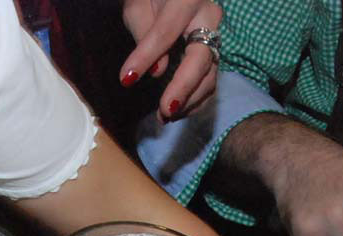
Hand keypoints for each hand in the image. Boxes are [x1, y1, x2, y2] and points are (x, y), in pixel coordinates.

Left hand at [119, 0, 220, 119]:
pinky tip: (176, 111)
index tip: (127, 80)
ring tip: (165, 116)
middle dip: (184, 88)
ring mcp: (215, 35)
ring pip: (210, 74)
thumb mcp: (139, 6)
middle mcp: (208, 17)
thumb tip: (157, 72)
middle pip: (201, 59)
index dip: (146, 57)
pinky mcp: (215, 52)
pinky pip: (210, 80)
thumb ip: (145, 34)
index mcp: (187, 0)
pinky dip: (195, 100)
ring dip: (190, 100)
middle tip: (164, 112)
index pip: (165, 34)